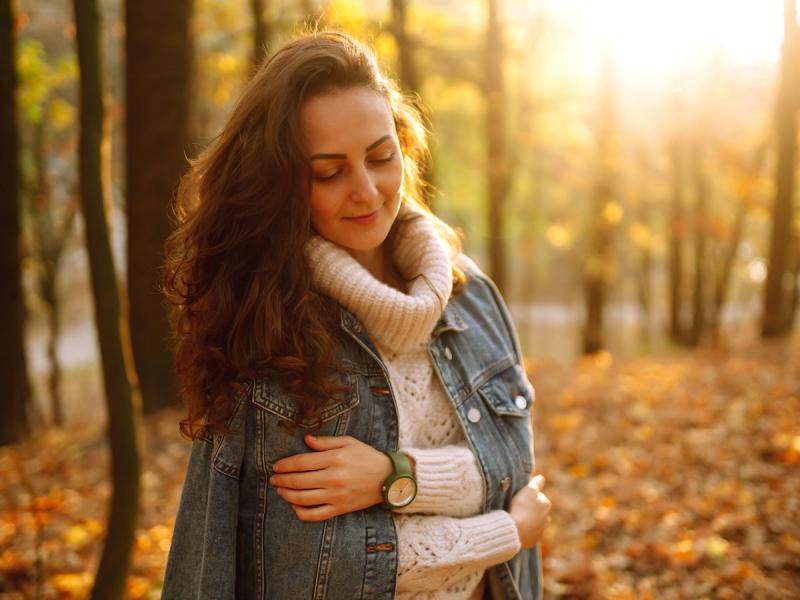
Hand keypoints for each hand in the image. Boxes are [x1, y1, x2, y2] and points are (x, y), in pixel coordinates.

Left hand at [269, 435, 392, 521]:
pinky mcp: (340, 509)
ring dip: (286, 495)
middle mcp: (334, 478)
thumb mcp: (349, 442)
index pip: (301, 462)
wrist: (389, 478)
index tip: (276, 466)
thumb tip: (306, 440)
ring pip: (302, 498)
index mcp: (335, 459)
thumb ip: (325, 442)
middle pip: (298, 481)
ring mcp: (336, 495)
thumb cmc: (367, 457)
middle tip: (273, 478)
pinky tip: (294, 505)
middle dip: (281, 480)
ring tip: (280, 490)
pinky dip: (300, 511)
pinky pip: (315, 514)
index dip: (285, 465)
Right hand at [508, 474, 550, 548]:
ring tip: (515, 518)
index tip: (520, 497)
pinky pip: (528, 533)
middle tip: (516, 507)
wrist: (514, 529)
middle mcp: (546, 518)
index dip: (528, 496)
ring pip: (534, 522)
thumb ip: (536, 483)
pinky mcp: (532, 541)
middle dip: (529, 509)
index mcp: (546, 504)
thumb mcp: (528, 490)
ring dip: (527, 520)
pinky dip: (524, 530)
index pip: (538, 496)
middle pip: (537, 510)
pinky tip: (515, 528)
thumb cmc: (521, 507)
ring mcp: (540, 531)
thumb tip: (541, 478)